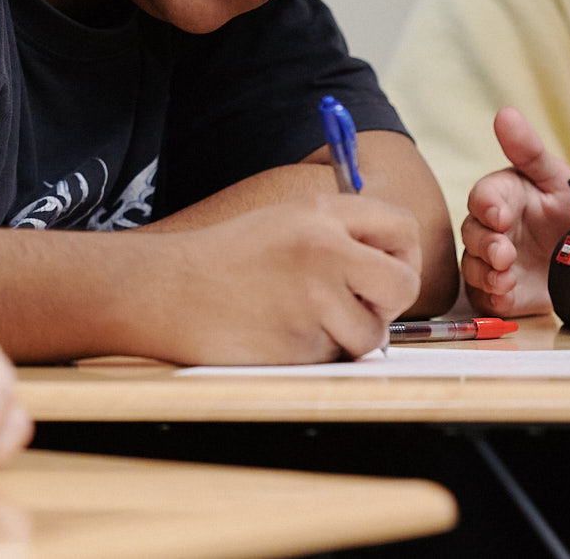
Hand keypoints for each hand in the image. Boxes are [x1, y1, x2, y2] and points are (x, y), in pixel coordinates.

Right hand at [153, 193, 422, 363]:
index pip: (402, 227)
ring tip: (304, 320)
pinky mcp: (300, 341)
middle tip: (361, 307)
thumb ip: (339, 233)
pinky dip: (317, 353)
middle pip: (403, 283)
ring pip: (372, 332)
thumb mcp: (284, 221)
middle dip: (389, 304)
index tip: (386, 272)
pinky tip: (280, 333)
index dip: (402, 255)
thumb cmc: (225, 259)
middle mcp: (325, 249)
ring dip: (348, 336)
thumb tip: (397, 262)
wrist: (166, 290)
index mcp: (321, 212)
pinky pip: (335, 357)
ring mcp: (313, 297)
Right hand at [460, 107, 569, 317]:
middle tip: (504, 253)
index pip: (482, 197)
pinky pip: (484, 296)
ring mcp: (494, 261)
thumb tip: (504, 112)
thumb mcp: (557, 179)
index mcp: (503, 196)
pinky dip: (492, 296)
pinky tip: (507, 293)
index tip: (500, 215)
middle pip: (472, 233)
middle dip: (485, 244)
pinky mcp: (501, 291)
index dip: (486, 206)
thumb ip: (529, 150)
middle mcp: (493, 228)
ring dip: (486, 272)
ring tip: (506, 277)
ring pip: (472, 266)